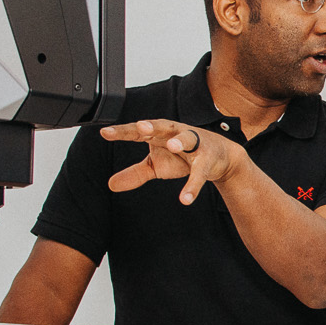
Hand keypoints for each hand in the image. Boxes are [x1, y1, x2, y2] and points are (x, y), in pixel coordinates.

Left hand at [101, 119, 248, 205]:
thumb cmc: (183, 155)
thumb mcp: (157, 165)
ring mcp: (195, 144)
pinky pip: (200, 173)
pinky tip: (185, 198)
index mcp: (160, 133)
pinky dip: (193, 185)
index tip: (105, 133)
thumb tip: (111, 184)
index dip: (123, 131)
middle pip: (163, 126)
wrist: (220, 157)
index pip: (138, 131)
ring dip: (181, 141)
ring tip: (173, 145)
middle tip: (140, 127)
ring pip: (188, 139)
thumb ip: (135, 173)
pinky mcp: (208, 160)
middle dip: (152, 126)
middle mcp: (176, 133)